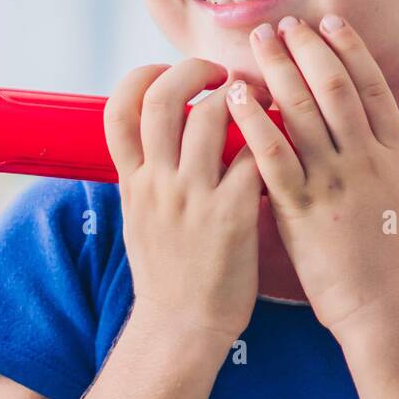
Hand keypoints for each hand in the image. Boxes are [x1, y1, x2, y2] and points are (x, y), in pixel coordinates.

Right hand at [104, 59, 264, 346]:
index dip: (140, 77)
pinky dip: (268, 137)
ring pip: (211, 115)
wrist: (181, 329)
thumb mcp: (138, 215)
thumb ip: (146, 172)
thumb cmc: (166, 272)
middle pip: (163, 98)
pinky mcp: (232, 214)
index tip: (164, 71)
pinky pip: (252, 155)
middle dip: (193, 69)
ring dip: (239, 95)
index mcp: (132, 180)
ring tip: (259, 96)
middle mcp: (158, 182)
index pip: (118, 109)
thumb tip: (155, 130)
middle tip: (219, 72)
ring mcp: (193, 197)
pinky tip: (280, 136)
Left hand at [225, 15, 398, 338]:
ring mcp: (335, 182)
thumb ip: (373, 152)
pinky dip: (253, 118)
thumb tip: (350, 116)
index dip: (349, 48)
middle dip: (306, 48)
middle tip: (282, 24)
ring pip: (303, 109)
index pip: (371, 85)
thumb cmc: (386, 253)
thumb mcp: (395, 191)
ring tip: (256, 43)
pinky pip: (272, 152)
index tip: (328, 21)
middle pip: (335, 86)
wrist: (386, 307)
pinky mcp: (302, 208)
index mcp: (394, 153)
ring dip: (276, 68)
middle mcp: (367, 159)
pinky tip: (236, 95)